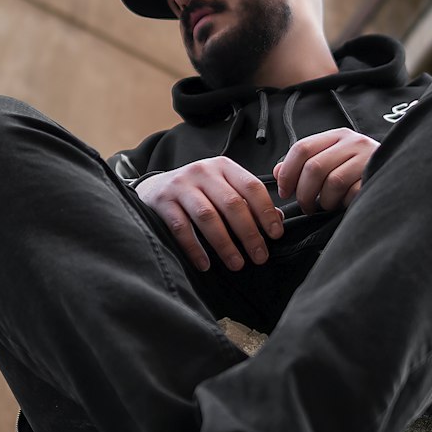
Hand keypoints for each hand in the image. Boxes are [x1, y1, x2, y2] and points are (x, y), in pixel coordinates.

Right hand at [136, 156, 284, 272]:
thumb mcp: (222, 189)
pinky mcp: (162, 201)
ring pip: (208, 216)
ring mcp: (181, 185)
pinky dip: (195, 248)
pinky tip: (205, 264)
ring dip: (225, 244)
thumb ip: (248, 202)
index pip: (252, 186)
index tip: (276, 234)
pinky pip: (181, 227)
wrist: (154, 188)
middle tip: (260, 256)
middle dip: (249, 233)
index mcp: (223, 167)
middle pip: (232, 203)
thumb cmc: (196, 192)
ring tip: (237, 264)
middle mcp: (203, 171)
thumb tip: (278, 221)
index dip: (266, 211)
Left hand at [274, 128, 379, 214]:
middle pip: (314, 167)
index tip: (284, 191)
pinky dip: (343, 204)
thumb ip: (304, 164)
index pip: (302, 148)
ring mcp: (367, 158)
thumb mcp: (330, 161)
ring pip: (332, 182)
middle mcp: (353, 142)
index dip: (288, 172)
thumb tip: (277, 172)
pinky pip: (352, 194)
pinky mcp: (377, 176)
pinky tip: (344, 204)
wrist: (399, 175)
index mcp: (337, 136)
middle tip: (305, 206)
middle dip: (304, 193)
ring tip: (327, 205)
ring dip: (324, 201)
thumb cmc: (359, 171)